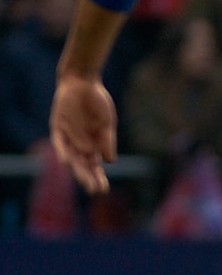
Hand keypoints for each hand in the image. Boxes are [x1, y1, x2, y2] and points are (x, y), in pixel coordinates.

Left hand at [50, 74, 116, 194]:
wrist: (82, 83)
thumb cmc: (97, 102)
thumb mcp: (107, 122)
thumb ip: (107, 140)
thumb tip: (111, 161)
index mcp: (94, 145)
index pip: (95, 167)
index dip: (98, 178)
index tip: (103, 190)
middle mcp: (80, 144)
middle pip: (83, 166)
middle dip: (89, 179)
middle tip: (94, 191)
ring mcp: (68, 138)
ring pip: (72, 159)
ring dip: (77, 170)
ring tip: (84, 181)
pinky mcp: (58, 129)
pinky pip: (59, 144)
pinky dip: (63, 153)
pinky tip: (68, 162)